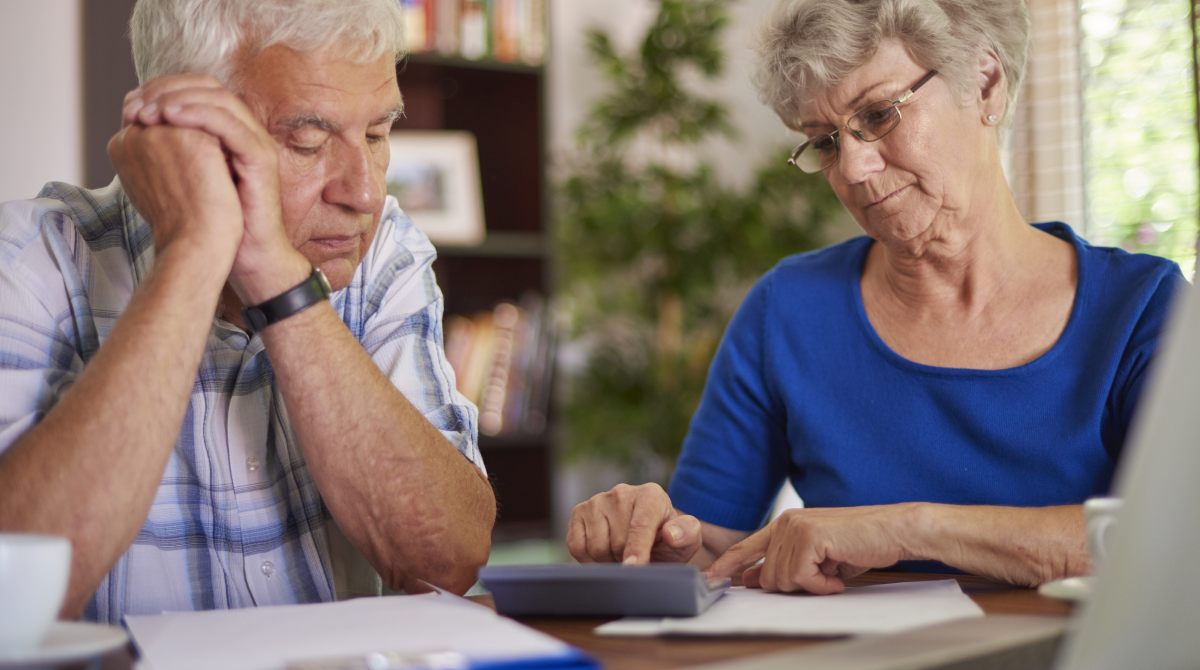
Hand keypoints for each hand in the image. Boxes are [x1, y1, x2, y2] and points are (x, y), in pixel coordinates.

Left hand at [122, 75, 305, 302]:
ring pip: (219, 100)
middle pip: (209, 87)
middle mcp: (248, 132)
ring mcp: (257, 144)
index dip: (165, 89)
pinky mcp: (261, 159)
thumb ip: (170, 150)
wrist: (247, 256)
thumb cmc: (218, 224)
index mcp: (231, 134)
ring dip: (179, 98)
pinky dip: (197, 115)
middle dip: (168, 89)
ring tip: (150, 111)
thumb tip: (135, 130)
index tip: (132, 103)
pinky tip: (170, 118)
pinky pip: (229, 125)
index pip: (199, 91)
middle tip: (138, 104)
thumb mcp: (186, 177)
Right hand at [566, 483, 702, 563]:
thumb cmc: (668, 541)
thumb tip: (671, 534)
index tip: (634, 567)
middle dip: (626, 559)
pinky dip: (589, 559)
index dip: (637, 549)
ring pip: (596, 547)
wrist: (647, 539)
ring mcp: (597, 501)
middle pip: (617, 542)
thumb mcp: (687, 540)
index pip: (640, 525)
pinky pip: (577, 546)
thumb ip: (686, 534)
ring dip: (608, 560)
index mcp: (651, 495)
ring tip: (622, 554)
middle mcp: (621, 492)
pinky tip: (605, 553)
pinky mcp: (578, 512)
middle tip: (637, 559)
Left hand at [706, 505, 917, 593]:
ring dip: (812, 585)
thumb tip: (753, 580)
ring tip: (834, 570)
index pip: (746, 547)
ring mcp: (795, 528)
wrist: (893, 530)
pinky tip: (838, 575)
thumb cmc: (860, 544)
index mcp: (784, 525)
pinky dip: (822, 585)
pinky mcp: (809, 537)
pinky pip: (801, 579)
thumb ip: (785, 564)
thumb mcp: (817, 558)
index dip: (727, 565)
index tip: (709, 579)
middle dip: (796, 586)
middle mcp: (785, 523)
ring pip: (782, 580)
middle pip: (768, 577)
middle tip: (824, 575)